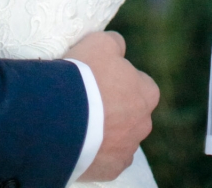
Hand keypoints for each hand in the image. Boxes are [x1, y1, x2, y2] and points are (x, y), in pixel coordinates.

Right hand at [66, 31, 158, 181]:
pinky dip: (98, 151)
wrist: (64, 115)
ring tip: (82, 122)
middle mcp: (143, 124)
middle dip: (117, 108)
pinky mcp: (111, 168)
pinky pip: (108, 158)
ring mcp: (128, 149)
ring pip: (121, 138)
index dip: (122, 80)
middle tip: (91, 100)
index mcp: (146, 93)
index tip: (103, 79)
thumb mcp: (100, 42)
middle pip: (132, 114)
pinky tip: (82, 141)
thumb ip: (115, 43)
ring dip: (107, 131)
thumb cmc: (86, 74)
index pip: (141, 85)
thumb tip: (119, 46)